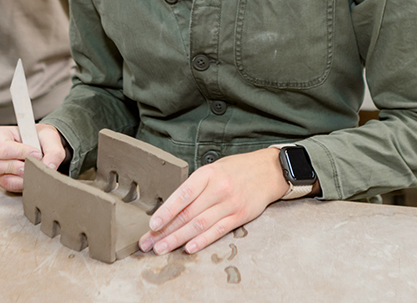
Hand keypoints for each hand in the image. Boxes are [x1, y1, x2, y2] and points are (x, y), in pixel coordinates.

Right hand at [0, 123, 64, 192]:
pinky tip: (31, 176)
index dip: (21, 153)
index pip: (2, 148)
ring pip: (1, 179)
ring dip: (22, 178)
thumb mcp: (49, 136)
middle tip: (31, 166)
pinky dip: (22, 184)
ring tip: (34, 171)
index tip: (37, 154)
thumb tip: (49, 167)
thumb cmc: (38, 137)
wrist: (38, 144)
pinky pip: (8, 187)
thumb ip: (53, 151)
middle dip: (15, 168)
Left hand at [138, 148, 288, 255]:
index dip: (166, 210)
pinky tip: (188, 248)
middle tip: (148, 242)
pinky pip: (218, 230)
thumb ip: (197, 185)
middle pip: (187, 213)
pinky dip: (202, 240)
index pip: (183, 194)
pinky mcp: (240, 216)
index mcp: (208, 173)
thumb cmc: (237, 168)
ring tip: (162, 248)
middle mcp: (218, 188)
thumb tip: (174, 206)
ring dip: (178, 239)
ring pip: (199, 224)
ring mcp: (230, 203)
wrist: (268, 170)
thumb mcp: (215, 168)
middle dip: (165, 230)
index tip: (152, 224)